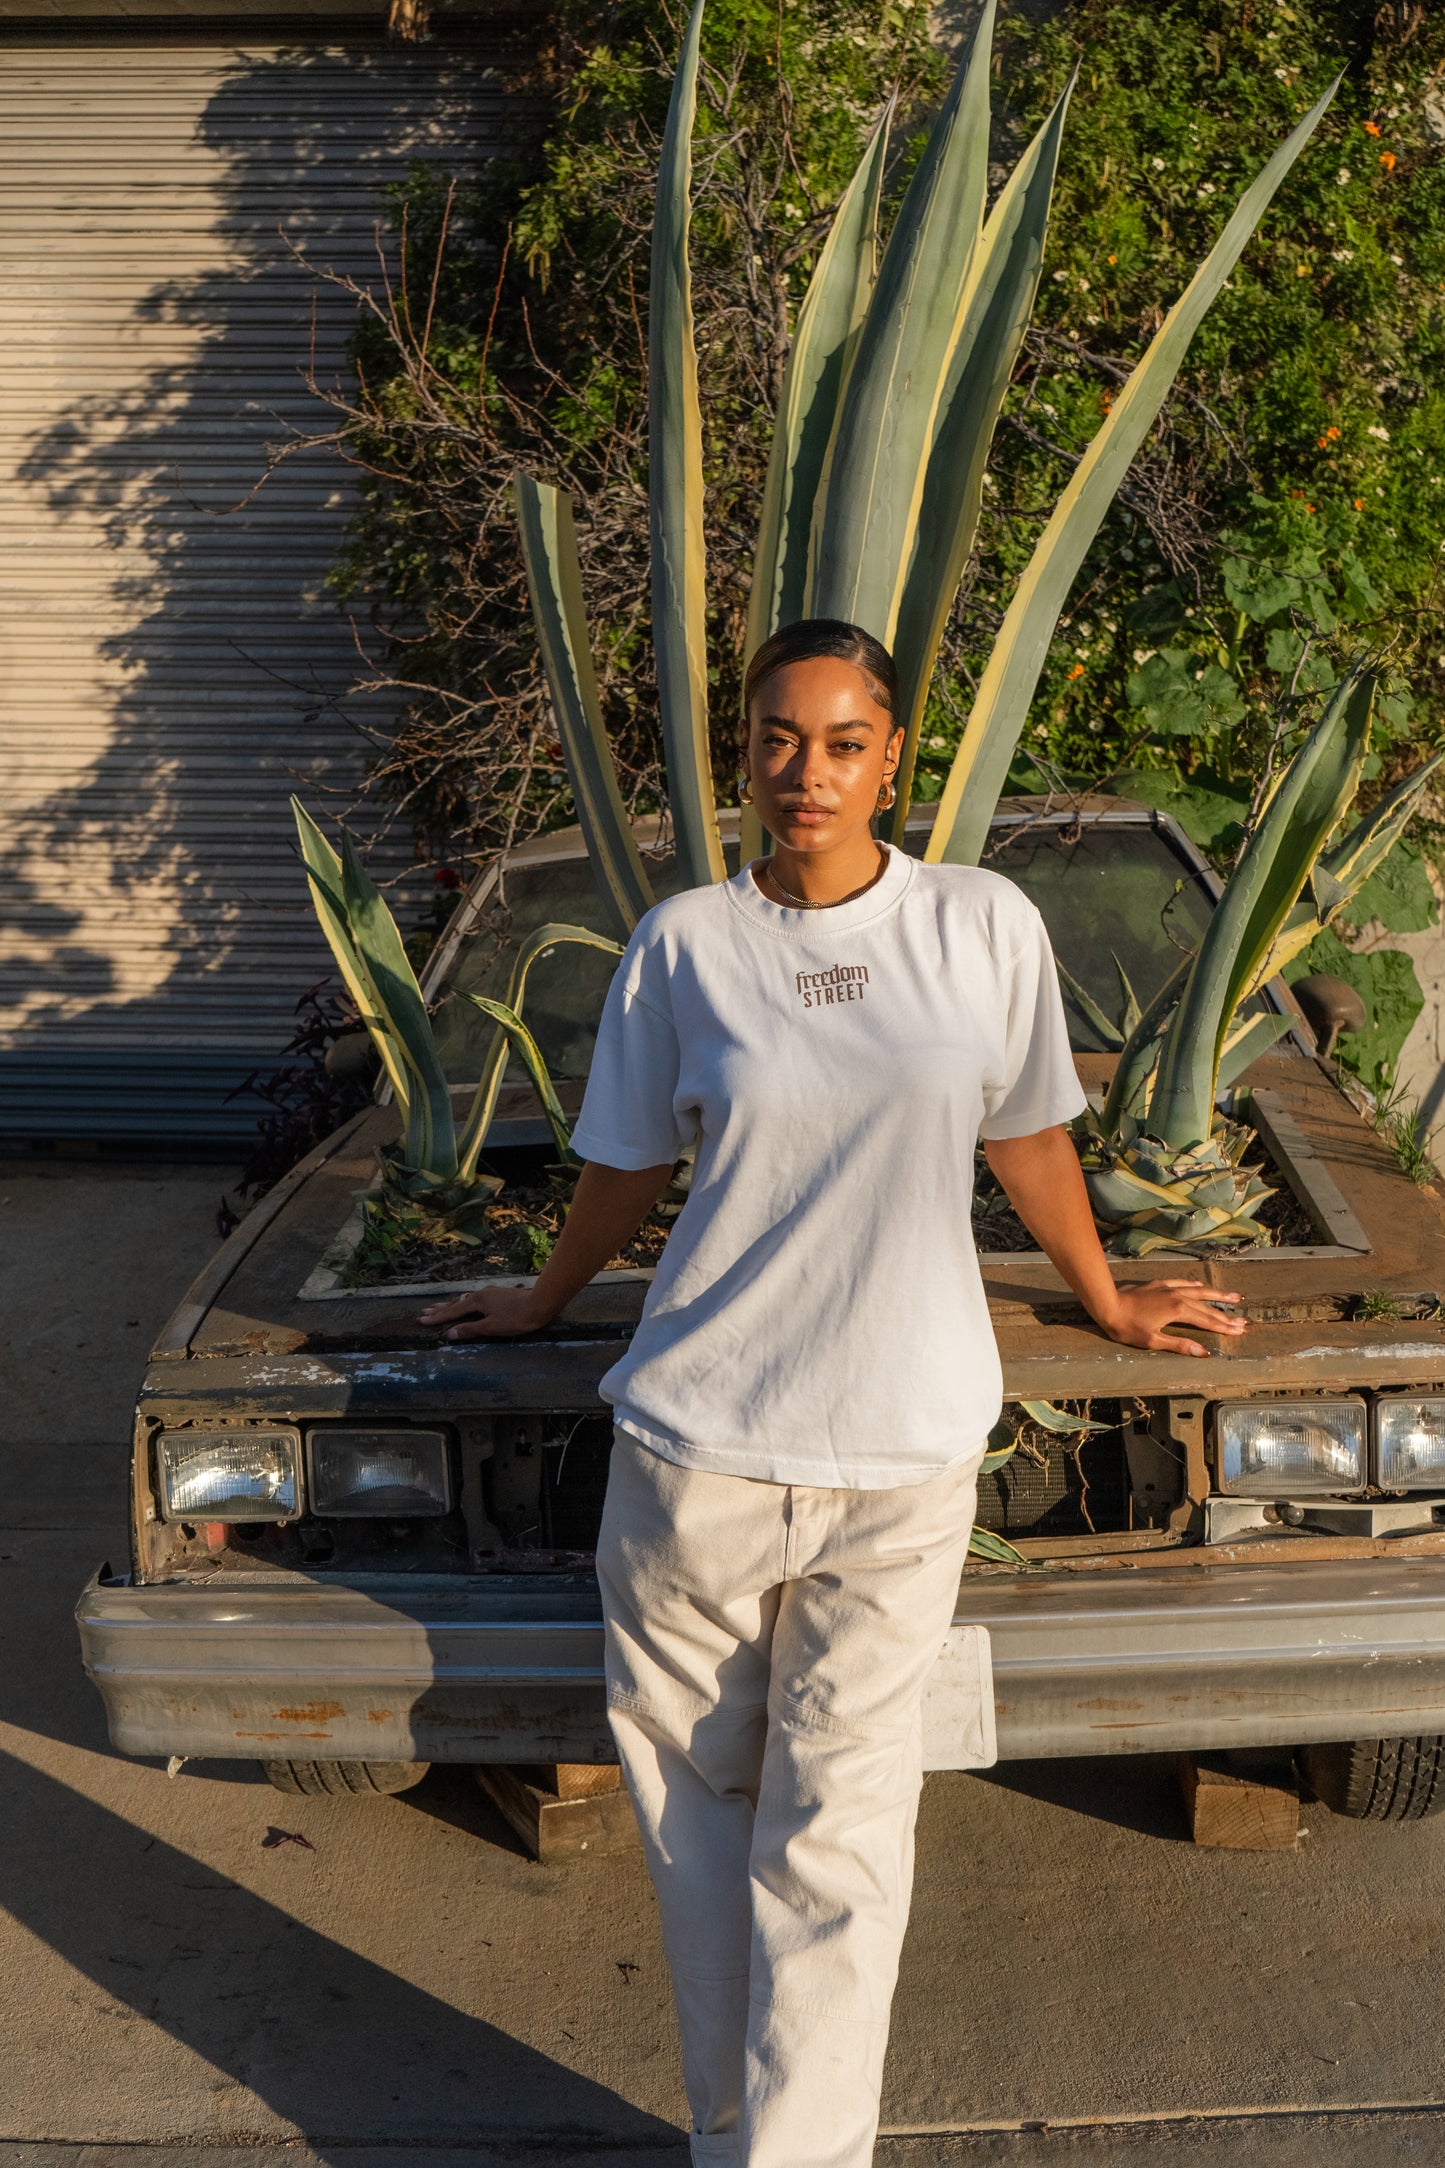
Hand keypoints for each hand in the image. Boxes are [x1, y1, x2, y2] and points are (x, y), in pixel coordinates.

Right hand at [419, 1286, 550, 1340]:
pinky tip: (467, 1305)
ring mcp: (491, 1294)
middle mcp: (481, 1294)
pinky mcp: (499, 1296)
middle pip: (457, 1303)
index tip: (422, 1320)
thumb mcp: (491, 1327)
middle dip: (441, 1309)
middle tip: (425, 1311)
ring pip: (466, 1300)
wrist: (540, 1303)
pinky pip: (475, 1300)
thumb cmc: (516, 1318)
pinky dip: (465, 1304)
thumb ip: (470, 1330)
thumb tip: (449, 1333)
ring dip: (452, 1305)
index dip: (438, 1318)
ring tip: (440, 1307)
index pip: (453, 1312)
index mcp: (477, 1301)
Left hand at [1090, 1277, 1245, 1358]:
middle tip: (1244, 1320)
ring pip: (1198, 1291)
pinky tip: (1200, 1285)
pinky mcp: (1158, 1284)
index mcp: (1178, 1311)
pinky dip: (1194, 1285)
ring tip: (1233, 1296)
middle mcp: (1178, 1297)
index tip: (1240, 1331)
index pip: (1207, 1321)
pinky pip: (1182, 1283)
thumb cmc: (1126, 1326)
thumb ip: (1179, 1345)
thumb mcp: (1152, 1341)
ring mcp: (1169, 1288)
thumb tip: (1204, 1353)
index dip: (1224, 1327)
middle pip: (1207, 1307)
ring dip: (1216, 1295)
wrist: (1107, 1303)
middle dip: (1226, 1315)